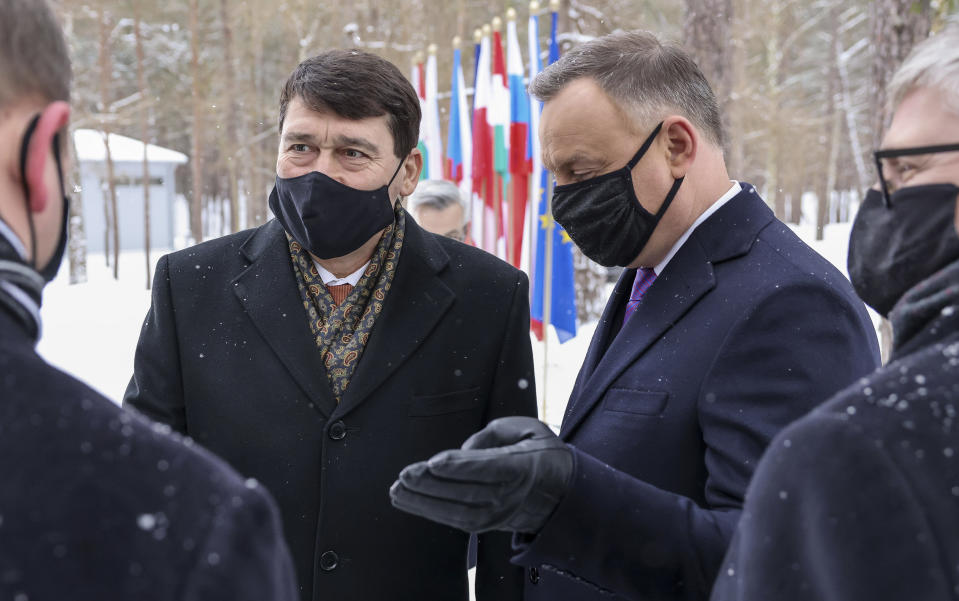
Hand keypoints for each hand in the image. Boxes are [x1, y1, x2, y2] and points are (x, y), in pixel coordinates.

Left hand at [390, 416, 572, 533]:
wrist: (562, 494)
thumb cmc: (540, 453)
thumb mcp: (528, 428)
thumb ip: (494, 433)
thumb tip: (463, 450)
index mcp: (525, 467)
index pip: (490, 468)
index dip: (460, 466)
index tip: (433, 462)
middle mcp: (512, 496)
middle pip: (468, 493)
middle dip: (432, 485)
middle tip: (405, 474)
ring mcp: (500, 515)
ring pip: (458, 513)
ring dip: (423, 502)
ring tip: (397, 489)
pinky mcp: (488, 526)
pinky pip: (455, 521)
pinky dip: (428, 511)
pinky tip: (407, 500)